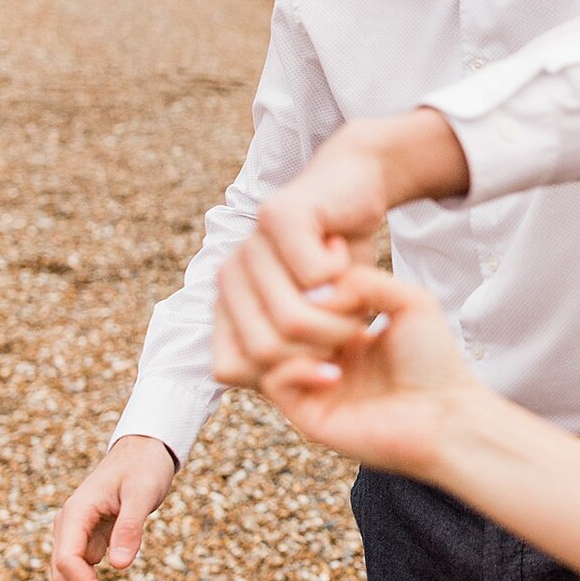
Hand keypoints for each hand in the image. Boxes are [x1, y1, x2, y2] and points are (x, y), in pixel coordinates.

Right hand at [49, 435, 179, 580]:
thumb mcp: (142, 494)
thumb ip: (130, 527)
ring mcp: (75, 534)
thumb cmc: (143, 467)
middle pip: (63, 576)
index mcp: (76, 513)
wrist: (143, 452)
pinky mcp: (87, 541)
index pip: (67, 561)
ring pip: (70, 579)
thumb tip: (119, 567)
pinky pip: (84, 574)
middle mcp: (69, 526)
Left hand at [214, 113, 466, 387]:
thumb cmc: (334, 263)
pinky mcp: (278, 216)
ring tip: (353, 293)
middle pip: (267, 350)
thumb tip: (280, 392)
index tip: (330, 371)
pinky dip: (347, 275)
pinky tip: (344, 253)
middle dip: (322, 351)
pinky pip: (316, 277)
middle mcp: (227, 276)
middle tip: (351, 326)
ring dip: (341, 317)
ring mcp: (247, 245)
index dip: (282, 379)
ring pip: (293, 318)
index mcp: (226, 305)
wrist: (351, 188)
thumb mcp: (315, 319)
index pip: (230, 369)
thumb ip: (291, 353)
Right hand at [256, 266, 482, 477]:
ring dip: (300, 337)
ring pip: (266, 345)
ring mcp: (307, 383)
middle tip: (346, 319)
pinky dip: (296, 368)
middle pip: (275, 315)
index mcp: (338, 327)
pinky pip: (272, 379)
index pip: (296, 293)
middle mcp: (317, 353)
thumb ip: (362, 279)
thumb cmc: (434, 362)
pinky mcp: (304, 413)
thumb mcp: (409, 300)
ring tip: (340, 344)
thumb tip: (317, 290)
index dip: (308, 282)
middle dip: (304, 307)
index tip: (335, 287)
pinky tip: (334, 373)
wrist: (448, 416)